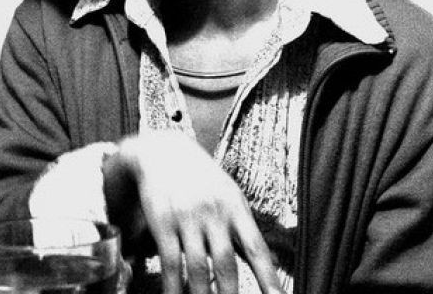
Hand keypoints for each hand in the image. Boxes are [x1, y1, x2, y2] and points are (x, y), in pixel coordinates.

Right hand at [104, 131, 281, 293]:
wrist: (163, 151)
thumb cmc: (200, 177)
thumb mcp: (227, 193)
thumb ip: (241, 226)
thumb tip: (267, 261)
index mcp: (235, 206)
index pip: (256, 248)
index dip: (268, 278)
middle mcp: (215, 212)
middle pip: (227, 264)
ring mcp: (188, 217)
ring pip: (199, 269)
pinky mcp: (164, 222)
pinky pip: (171, 263)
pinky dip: (173, 289)